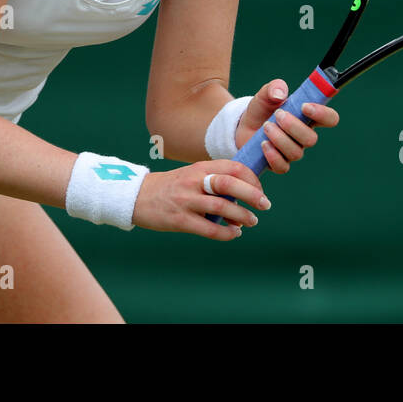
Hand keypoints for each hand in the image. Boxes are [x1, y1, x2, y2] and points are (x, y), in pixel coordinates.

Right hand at [132, 160, 269, 240]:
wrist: (137, 196)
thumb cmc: (172, 187)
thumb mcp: (193, 175)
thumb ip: (216, 181)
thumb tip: (246, 197)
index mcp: (200, 167)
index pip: (233, 167)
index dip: (252, 179)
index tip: (260, 190)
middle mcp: (194, 181)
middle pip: (229, 183)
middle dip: (252, 195)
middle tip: (265, 205)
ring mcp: (186, 200)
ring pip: (221, 206)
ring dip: (242, 216)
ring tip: (251, 221)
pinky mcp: (179, 220)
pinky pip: (208, 228)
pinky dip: (226, 233)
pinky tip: (233, 234)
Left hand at [235, 78, 339, 173]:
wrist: (243, 126)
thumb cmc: (261, 110)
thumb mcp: (265, 94)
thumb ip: (274, 88)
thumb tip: (280, 93)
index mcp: (308, 117)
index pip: (329, 118)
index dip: (323, 114)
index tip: (305, 106)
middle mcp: (303, 136)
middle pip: (311, 139)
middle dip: (293, 126)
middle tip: (278, 114)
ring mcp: (292, 151)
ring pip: (296, 153)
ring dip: (280, 138)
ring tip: (266, 126)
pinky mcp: (279, 163)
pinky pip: (282, 167)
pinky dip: (272, 155)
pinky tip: (263, 144)